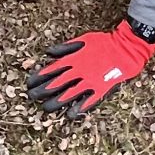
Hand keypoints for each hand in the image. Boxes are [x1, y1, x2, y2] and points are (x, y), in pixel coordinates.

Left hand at [27, 20, 154, 116]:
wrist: (126, 47)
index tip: (29, 84)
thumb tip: (47, 53)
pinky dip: (78, 108)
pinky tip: (70, 115)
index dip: (38, 78)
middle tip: (31, 97)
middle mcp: (78, 72)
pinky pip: (88, 102)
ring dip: (55, 103)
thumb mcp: (82, 39)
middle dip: (41, 92)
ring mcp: (89, 82)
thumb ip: (64, 48)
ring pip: (68, 95)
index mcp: (72, 60)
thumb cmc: (103, 42)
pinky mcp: (101, 90)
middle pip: (55, 84)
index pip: (50, 70)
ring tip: (45, 108)